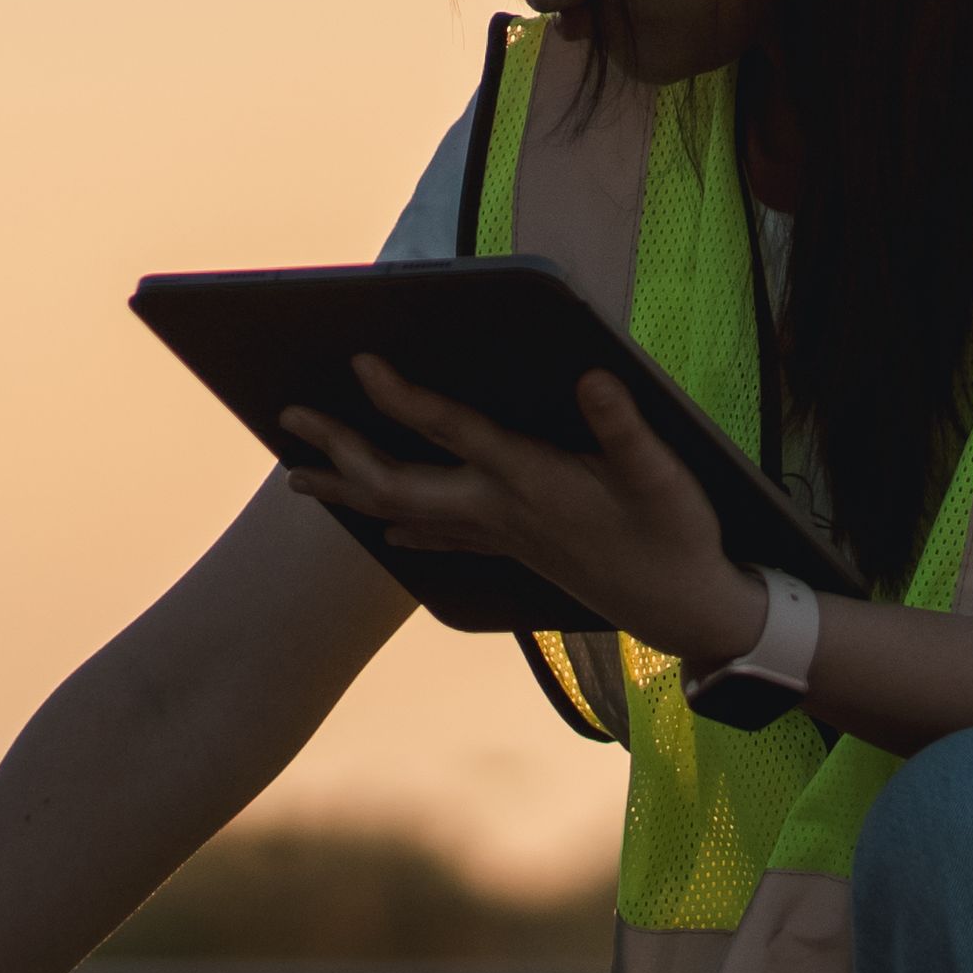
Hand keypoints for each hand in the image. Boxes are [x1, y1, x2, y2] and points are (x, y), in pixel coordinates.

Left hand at [276, 355, 762, 665]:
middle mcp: (500, 510)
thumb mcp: (663, 476)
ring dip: (349, 492)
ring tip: (297, 478)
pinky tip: (379, 529)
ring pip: (404, 514)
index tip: (361, 363)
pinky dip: (399, 525)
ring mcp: (500, 534)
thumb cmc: (675, 535)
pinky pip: (437, 536)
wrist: (683, 609)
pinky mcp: (512, 548)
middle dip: (340, 452)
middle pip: (398, 483)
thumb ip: (625, 428)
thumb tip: (594, 378)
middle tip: (289, 419)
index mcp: (532, 481)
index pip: (453, 432)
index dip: (404, 399)